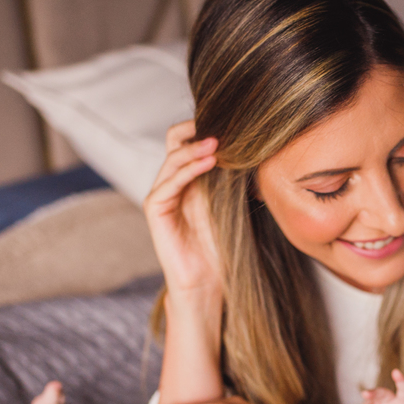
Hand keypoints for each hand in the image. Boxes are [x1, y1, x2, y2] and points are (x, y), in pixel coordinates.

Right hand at [143, 120, 220, 292]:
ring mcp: (161, 194)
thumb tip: (249, 146)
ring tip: (218, 143)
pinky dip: (188, 169)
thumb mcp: (229, 203)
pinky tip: (209, 162)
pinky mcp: (155, 209)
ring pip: (172, 158)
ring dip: (195, 148)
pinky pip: (169, 182)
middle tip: (223, 126)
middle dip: (197, 130)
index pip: (187, 140)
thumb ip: (229, 177)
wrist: (206, 281)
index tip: (231, 121)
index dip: (203, 128)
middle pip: (174, 140)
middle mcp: (171, 182)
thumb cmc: (220, 247)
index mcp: (188, 179)